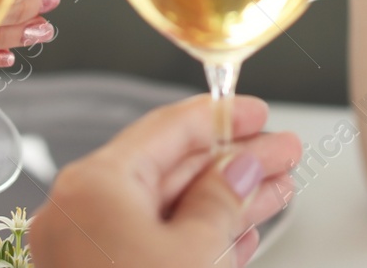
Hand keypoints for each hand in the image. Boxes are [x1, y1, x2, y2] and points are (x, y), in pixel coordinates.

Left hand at [30, 95, 300, 267]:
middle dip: (234, 162)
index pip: (167, 130)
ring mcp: (89, 252)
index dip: (222, 116)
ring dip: (226, 201)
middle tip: (283, 154)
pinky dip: (201, 237)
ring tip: (278, 193)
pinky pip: (155, 245)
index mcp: (95, 186)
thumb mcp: (196, 253)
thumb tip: (239, 166)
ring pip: (168, 210)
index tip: (258, 112)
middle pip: (171, 168)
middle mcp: (83, 213)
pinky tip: (243, 236)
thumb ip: (221, 199)